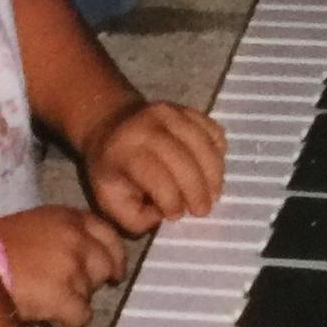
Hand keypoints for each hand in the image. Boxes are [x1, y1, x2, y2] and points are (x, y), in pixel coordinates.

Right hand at [0, 203, 128, 326]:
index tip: (113, 270)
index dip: (114, 255)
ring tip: (46, 301)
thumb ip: (61, 235)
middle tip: (72, 291)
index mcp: (68, 218)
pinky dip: (67, 322)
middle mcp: (77, 239)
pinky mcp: (65, 296)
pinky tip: (47, 317)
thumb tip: (77, 256)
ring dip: (74, 301)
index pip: (108, 234)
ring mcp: (73, 267)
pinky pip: (81, 318)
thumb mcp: (33, 225)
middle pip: (106, 265)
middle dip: (93, 281)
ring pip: (91, 294)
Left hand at [80, 97, 226, 230]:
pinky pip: (212, 130)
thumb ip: (136, 217)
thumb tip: (164, 215)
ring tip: (213, 194)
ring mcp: (170, 113)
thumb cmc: (112, 170)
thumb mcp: (110, 201)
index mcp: (125, 151)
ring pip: (203, 145)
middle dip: (198, 191)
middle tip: (202, 210)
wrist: (109, 124)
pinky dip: (218, 152)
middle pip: (185, 161)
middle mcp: (148, 126)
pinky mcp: (186, 109)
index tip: (175, 216)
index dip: (172, 202)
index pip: (157, 178)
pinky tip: (213, 170)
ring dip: (213, 174)